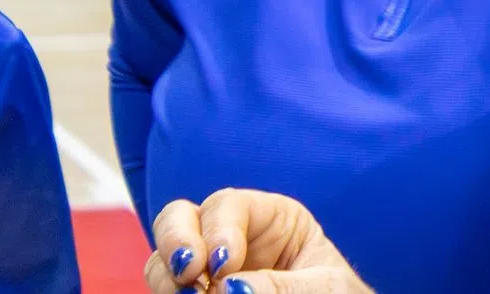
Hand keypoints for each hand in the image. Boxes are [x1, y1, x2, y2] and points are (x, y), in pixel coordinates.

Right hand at [145, 191, 371, 293]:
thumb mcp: (326, 288)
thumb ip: (285, 286)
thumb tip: (230, 288)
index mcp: (272, 219)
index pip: (230, 204)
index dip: (219, 230)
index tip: (224, 266)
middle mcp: (232, 238)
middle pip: (181, 216)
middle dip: (175, 239)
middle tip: (188, 273)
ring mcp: (208, 271)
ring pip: (163, 258)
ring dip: (165, 275)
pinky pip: (166, 290)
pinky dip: (165, 293)